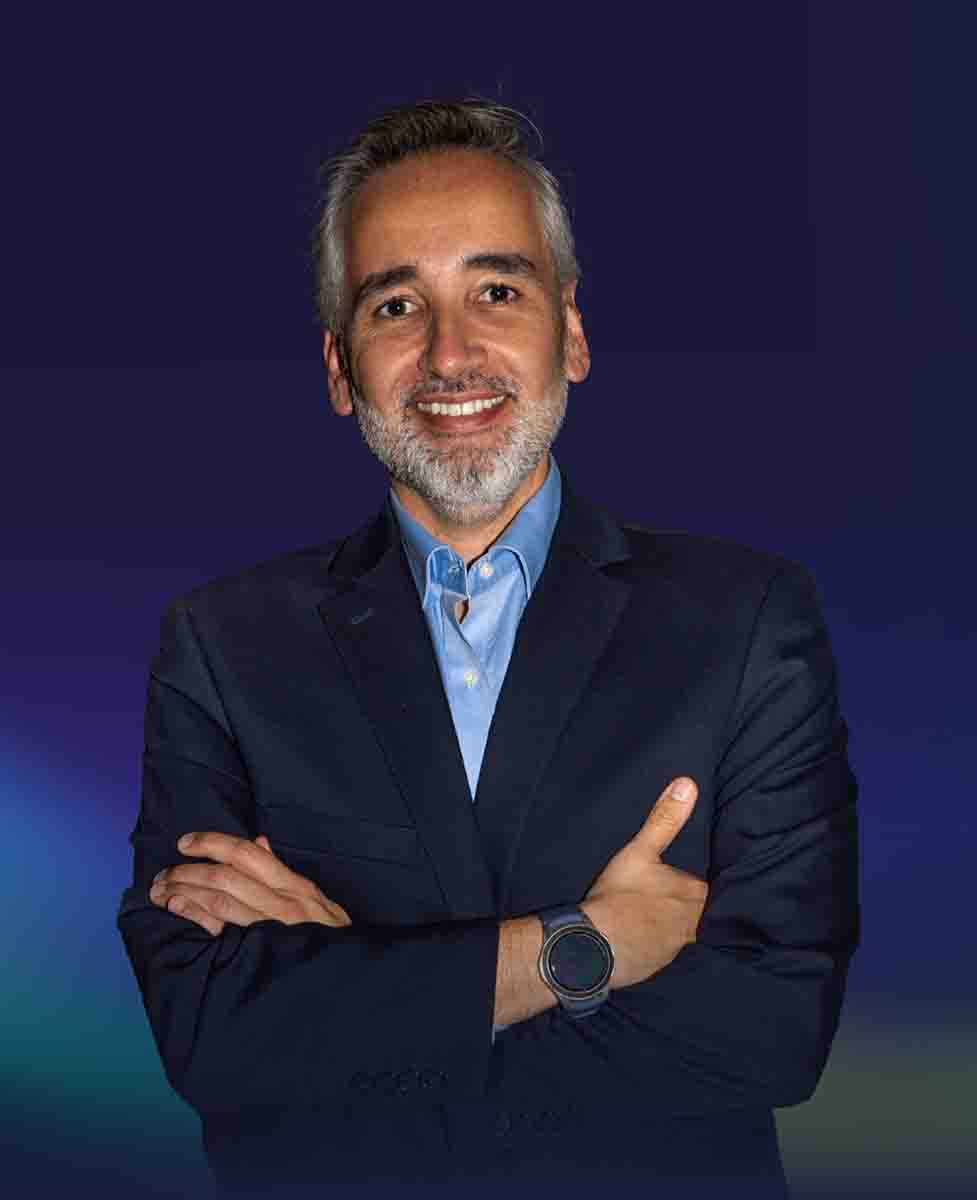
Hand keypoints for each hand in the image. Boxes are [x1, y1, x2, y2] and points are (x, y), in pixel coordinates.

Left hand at [149, 833, 353, 935]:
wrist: (351, 980)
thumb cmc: (332, 940)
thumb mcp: (319, 902)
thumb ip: (285, 874)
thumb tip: (260, 842)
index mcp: (295, 886)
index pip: (247, 854)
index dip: (212, 843)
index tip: (185, 843)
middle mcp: (283, 902)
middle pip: (226, 876)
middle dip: (188, 871)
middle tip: (162, 874)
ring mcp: (272, 928)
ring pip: (220, 900)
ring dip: (185, 891)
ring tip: (161, 890)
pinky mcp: (261, 953)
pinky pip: (222, 930)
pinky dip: (196, 916)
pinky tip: (178, 909)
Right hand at [581, 777, 707, 990]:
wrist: (594, 946)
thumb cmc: (620, 895)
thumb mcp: (640, 851)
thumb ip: (664, 820)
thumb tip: (688, 784)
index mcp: (696, 895)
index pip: (709, 887)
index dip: (698, 883)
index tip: (688, 880)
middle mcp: (695, 926)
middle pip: (699, 911)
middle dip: (687, 905)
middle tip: (669, 897)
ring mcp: (677, 950)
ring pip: (682, 933)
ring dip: (672, 926)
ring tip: (657, 917)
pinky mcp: (658, 966)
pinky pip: (663, 952)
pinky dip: (655, 944)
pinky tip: (643, 938)